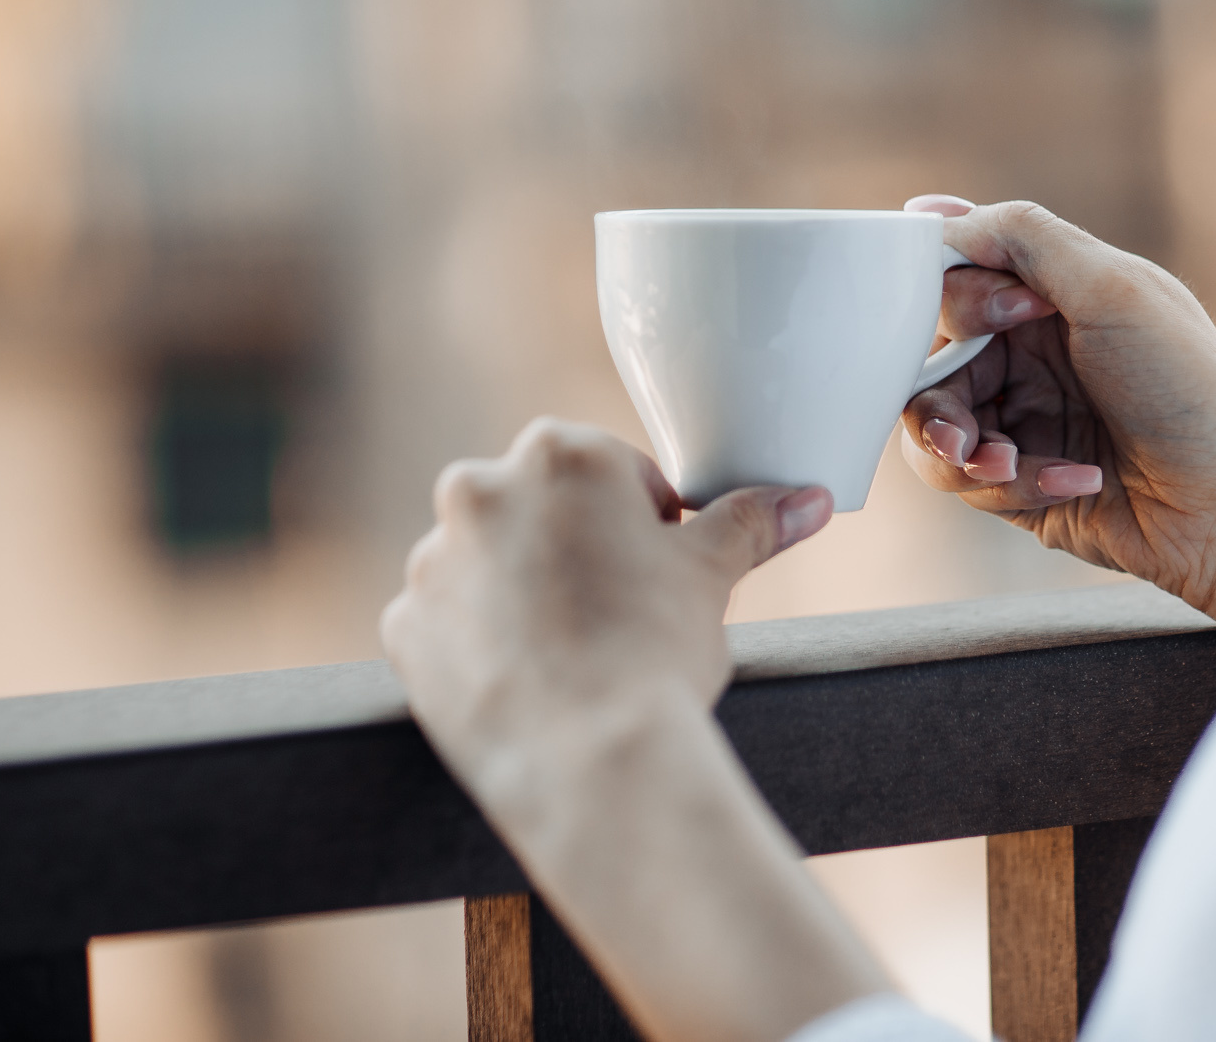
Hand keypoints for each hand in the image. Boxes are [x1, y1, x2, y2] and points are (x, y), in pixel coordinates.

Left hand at [383, 418, 831, 793]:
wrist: (590, 762)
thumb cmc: (657, 652)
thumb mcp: (713, 576)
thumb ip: (753, 522)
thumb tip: (812, 499)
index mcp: (560, 454)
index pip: (611, 472)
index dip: (643, 526)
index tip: (654, 574)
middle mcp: (479, 489)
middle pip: (538, 508)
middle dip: (572, 549)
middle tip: (615, 614)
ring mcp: (432, 559)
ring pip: (485, 563)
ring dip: (518, 594)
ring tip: (568, 655)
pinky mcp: (404, 625)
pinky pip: (445, 623)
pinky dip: (476, 645)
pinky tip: (523, 682)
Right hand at [902, 198, 1215, 635]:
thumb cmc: (1188, 389)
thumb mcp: (1112, 287)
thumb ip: (1022, 237)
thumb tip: (933, 211)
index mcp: (1053, 295)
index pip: (958, 277)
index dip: (961, 299)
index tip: (1011, 317)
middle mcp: (1033, 354)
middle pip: (929, 357)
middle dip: (938, 394)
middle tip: (966, 426)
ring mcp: (1026, 420)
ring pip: (933, 425)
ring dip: (959, 450)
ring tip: (1003, 466)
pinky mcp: (1023, 484)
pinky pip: (968, 481)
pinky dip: (1011, 485)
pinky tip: (1073, 482)